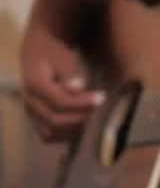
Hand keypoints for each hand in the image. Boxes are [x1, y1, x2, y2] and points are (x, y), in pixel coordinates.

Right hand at [21, 27, 104, 141]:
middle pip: (55, 119)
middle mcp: (29, 101)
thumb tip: (77, 88)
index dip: (81, 103)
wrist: (39, 53)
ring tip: (92, 115)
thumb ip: (69, 72)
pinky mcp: (35, 119)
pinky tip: (82, 124)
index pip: (58, 101)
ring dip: (74, 127)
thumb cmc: (54, 52)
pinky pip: (48, 135)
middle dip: (81, 116)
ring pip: (51, 131)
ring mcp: (31, 112)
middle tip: (99, 106)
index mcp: (34, 84)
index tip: (102, 97)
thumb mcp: (62, 56)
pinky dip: (65, 134)